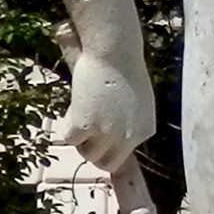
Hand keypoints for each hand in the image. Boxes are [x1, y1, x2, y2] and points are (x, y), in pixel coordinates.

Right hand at [58, 50, 153, 175]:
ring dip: (81, 139)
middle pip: (106, 163)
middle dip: (94, 150)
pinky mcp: (85, 125)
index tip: (100, 135)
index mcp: (145, 130)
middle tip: (86, 130)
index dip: (109, 147)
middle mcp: (128, 136)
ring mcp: (107, 133)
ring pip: (87, 153)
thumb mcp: (136, 100)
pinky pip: (70, 139)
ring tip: (81, 116)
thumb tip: (109, 136)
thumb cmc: (124, 67)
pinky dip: (68, 127)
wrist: (114, 50)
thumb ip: (127, 121)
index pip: (124, 156)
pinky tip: (73, 109)